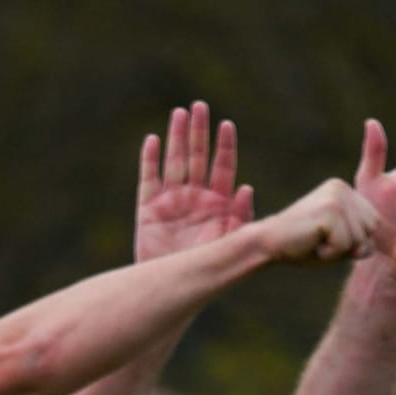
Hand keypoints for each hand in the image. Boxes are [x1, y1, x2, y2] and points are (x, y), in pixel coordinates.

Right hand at [135, 102, 254, 261]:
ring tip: (180, 113)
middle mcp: (195, 196)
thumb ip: (240, 217)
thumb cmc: (207, 270)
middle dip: (199, 132)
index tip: (227, 125)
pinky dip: (150, 159)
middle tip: (200, 106)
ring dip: (176, 137)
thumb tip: (247, 188)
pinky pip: (148, 179)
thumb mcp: (229, 243)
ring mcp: (171, 201)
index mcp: (217, 202)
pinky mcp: (148, 209)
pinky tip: (154, 140)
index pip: (223, 166)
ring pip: (174, 162)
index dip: (224, 146)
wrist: (174, 288)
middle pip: (197, 156)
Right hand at [258, 176, 379, 266]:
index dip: (354, 240)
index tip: (326, 235)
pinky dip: (329, 254)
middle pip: (370, 230)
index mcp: (344, 189)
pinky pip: (344, 246)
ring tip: (315, 240)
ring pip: (359, 240)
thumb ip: (360, 243)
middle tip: (320, 239)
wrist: (269, 242)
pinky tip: (311, 242)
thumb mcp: (339, 244)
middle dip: (349, 245)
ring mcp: (336, 197)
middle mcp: (342, 187)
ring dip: (337, 251)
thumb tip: (366, 247)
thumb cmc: (303, 245)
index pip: (373, 223)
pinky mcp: (329, 211)